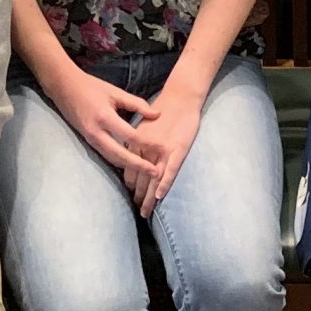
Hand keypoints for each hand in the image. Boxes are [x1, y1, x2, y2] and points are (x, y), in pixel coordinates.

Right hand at [50, 66, 157, 183]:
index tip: (163, 149)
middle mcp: (97, 133)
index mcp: (105, 117)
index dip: (147, 143)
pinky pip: (106, 155)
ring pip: (112, 159)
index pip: (130, 136)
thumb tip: (157, 115)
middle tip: (156, 173)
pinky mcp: (88, 142)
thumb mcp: (115, 92)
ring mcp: (91, 140)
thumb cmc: (91, 87)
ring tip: (146, 173)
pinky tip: (131, 164)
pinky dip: (119, 161)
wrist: (65, 88)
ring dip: (129, 167)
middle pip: (120, 155)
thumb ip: (137, 104)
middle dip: (139, 166)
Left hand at [127, 77, 206, 214]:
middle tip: (139, 212)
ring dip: (148, 197)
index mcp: (137, 142)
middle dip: (139, 196)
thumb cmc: (163, 112)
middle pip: (140, 177)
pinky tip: (159, 196)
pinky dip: (164, 183)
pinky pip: (170, 170)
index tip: (132, 196)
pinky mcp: (178, 149)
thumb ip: (137, 142)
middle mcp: (147, 148)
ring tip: (145, 212)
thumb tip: (130, 158)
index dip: (131, 184)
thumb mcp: (144, 126)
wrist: (180, 97)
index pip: (130, 169)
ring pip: (153, 178)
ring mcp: (163, 150)